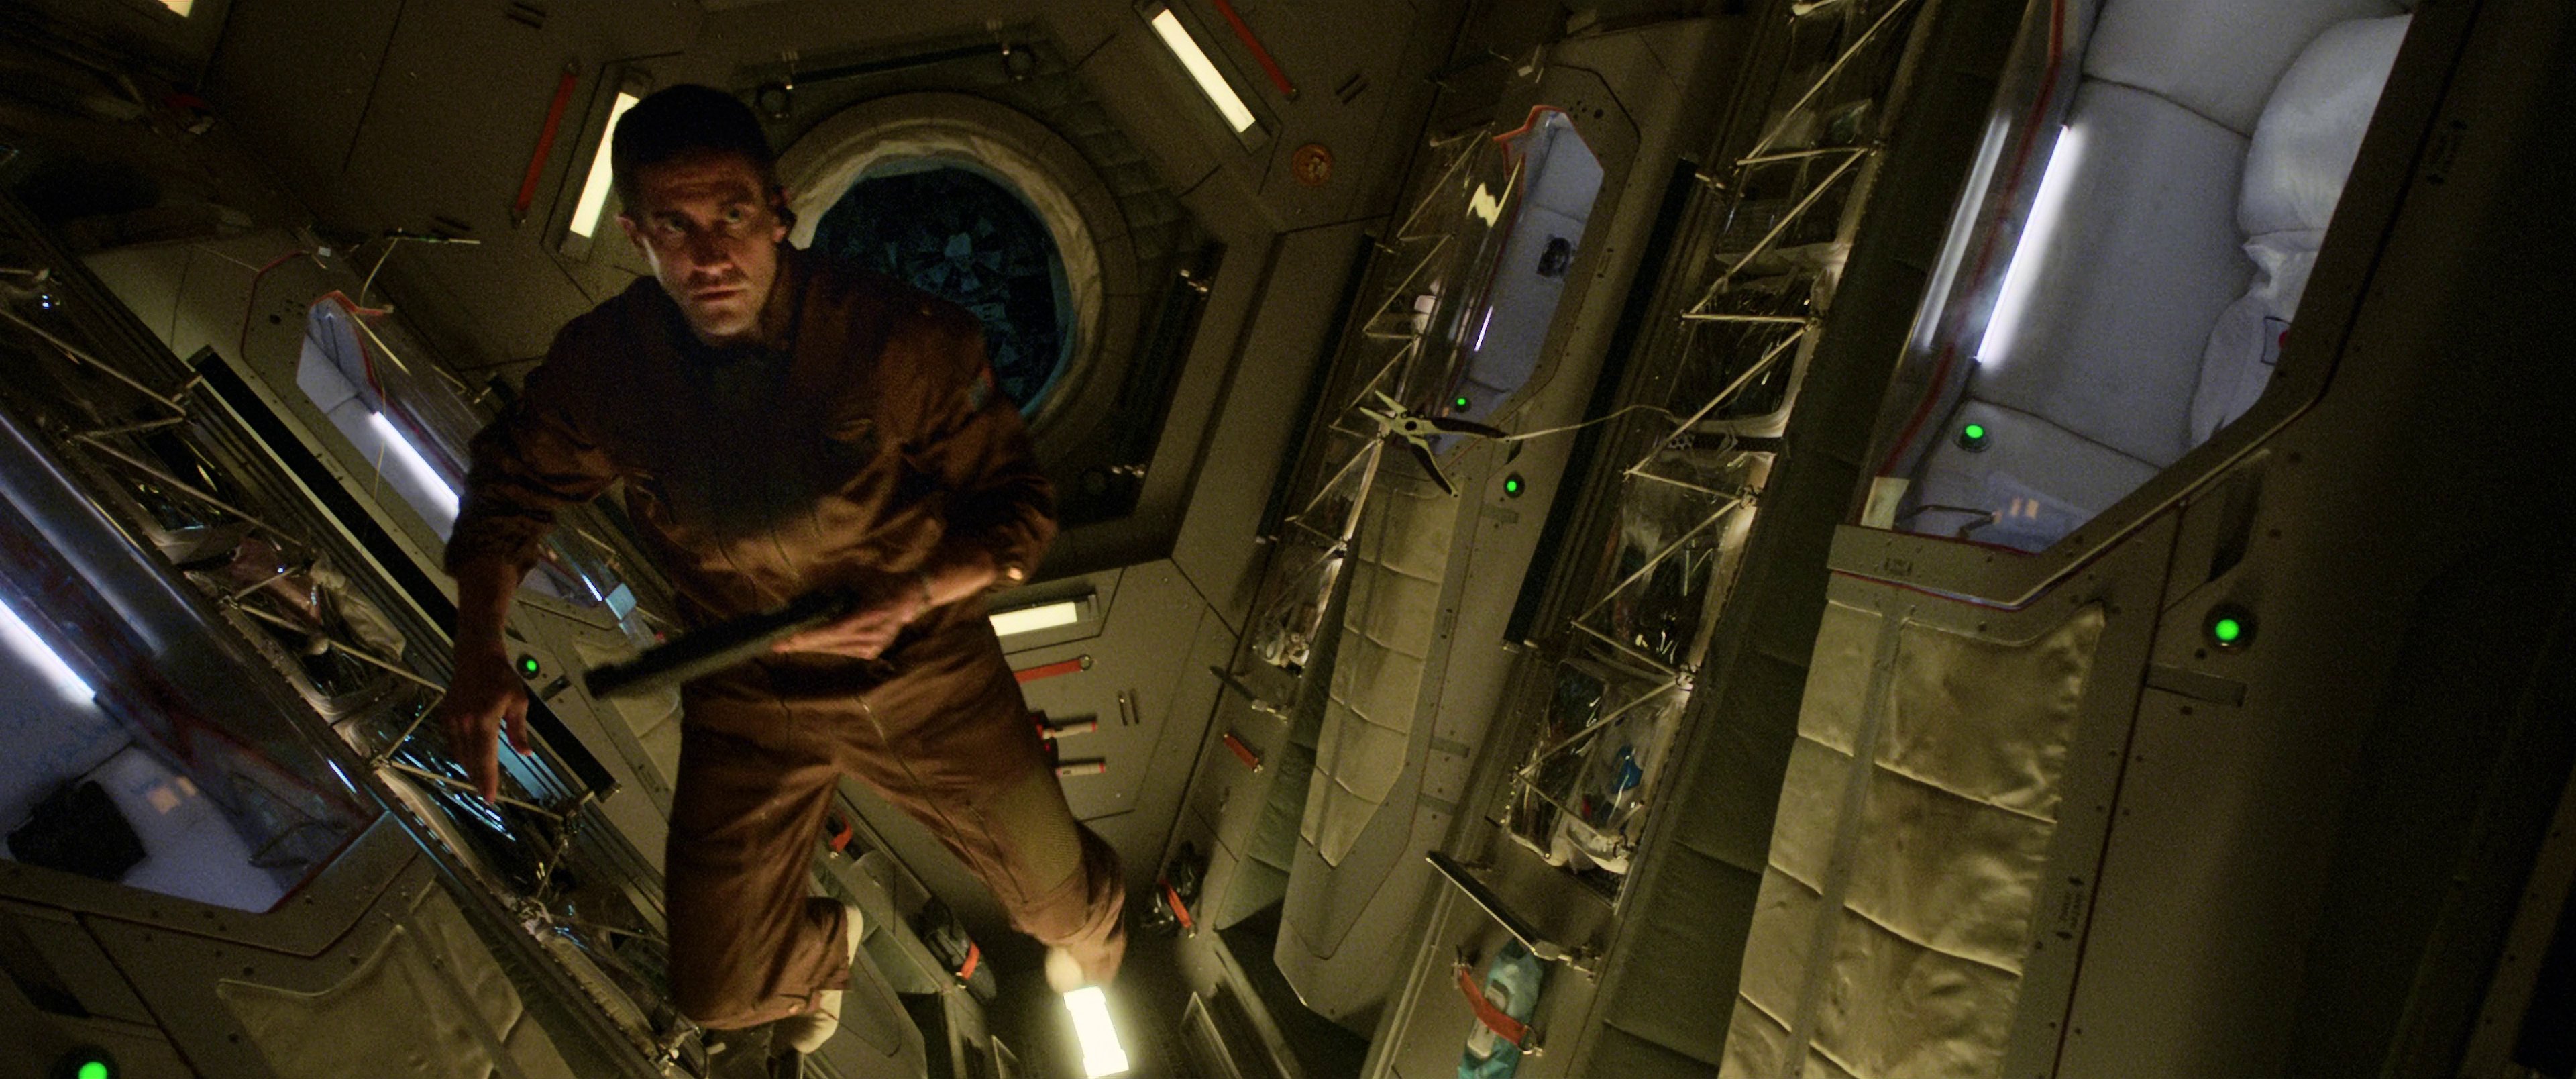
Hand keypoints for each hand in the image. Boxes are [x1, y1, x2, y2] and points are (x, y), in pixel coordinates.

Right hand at [434, 643, 531, 801]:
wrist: (475, 657)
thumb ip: (519, 730)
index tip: (490, 798)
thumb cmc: (501, 678)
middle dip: (478, 779)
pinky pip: (453, 743)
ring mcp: (452, 720)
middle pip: (471, 761)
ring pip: (459, 754)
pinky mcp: (446, 716)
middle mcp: (465, 723)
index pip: (486, 758)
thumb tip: (525, 753)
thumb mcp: (518, 702)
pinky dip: (461, 754)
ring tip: (480, 781)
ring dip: (469, 769)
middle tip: (487, 793)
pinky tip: (470, 760)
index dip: (488, 780)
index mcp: (484, 720)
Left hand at [771, 572, 930, 658]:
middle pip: (831, 643)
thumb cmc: (882, 581)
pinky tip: (808, 643)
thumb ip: (834, 583)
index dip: (812, 636)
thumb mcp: (858, 575)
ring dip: (811, 646)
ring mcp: (873, 647)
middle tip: (777, 646)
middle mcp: (872, 636)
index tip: (790, 639)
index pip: (836, 629)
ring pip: (834, 649)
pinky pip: (842, 650)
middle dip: (802, 644)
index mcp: (871, 614)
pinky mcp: (872, 652)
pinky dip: (825, 645)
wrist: (910, 598)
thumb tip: (806, 595)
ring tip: (787, 645)